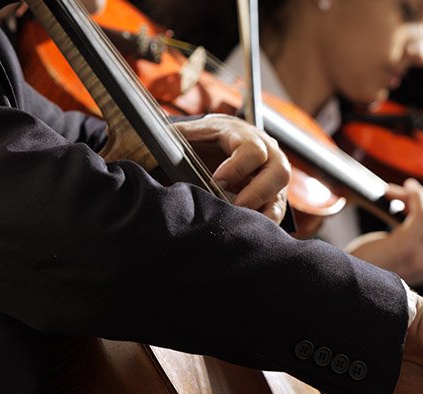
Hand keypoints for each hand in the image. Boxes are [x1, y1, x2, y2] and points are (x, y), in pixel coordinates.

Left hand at [174, 115, 290, 224]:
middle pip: (279, 172)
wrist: (219, 142)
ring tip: (241, 223)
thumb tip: (141, 144)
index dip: (237, 167)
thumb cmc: (201, 140)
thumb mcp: (186, 134)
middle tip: (236, 207)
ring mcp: (272, 176)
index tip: (218, 181)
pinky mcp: (273, 196)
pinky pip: (276, 212)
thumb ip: (170, 139)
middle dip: (258, 192)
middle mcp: (267, 153)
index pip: (252, 150)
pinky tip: (244, 230)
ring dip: (263, 211)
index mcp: (243, 135)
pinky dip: (263, 223)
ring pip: (280, 195)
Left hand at [347, 179, 422, 284]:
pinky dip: (413, 196)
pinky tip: (395, 192)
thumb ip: (422, 241)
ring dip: (417, 195)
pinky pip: (422, 212)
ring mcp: (422, 259)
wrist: (340, 279)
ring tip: (397, 192)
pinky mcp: (406, 248)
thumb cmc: (366, 262)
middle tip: (409, 196)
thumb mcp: (402, 255)